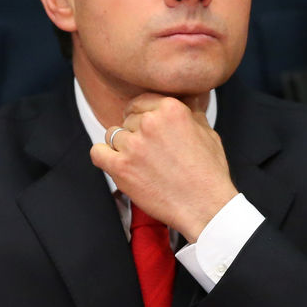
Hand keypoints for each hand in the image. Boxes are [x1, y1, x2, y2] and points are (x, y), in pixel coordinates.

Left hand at [90, 93, 237, 241]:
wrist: (205, 206)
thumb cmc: (209, 172)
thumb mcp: (208, 132)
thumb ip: (190, 112)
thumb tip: (186, 100)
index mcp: (170, 109)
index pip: (141, 102)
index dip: (142, 115)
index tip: (145, 127)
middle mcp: (150, 122)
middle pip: (128, 119)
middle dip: (136, 132)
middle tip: (149, 151)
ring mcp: (133, 145)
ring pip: (113, 134)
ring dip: (123, 146)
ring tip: (139, 161)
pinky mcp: (121, 167)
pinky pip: (97, 152)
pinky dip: (103, 156)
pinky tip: (114, 162)